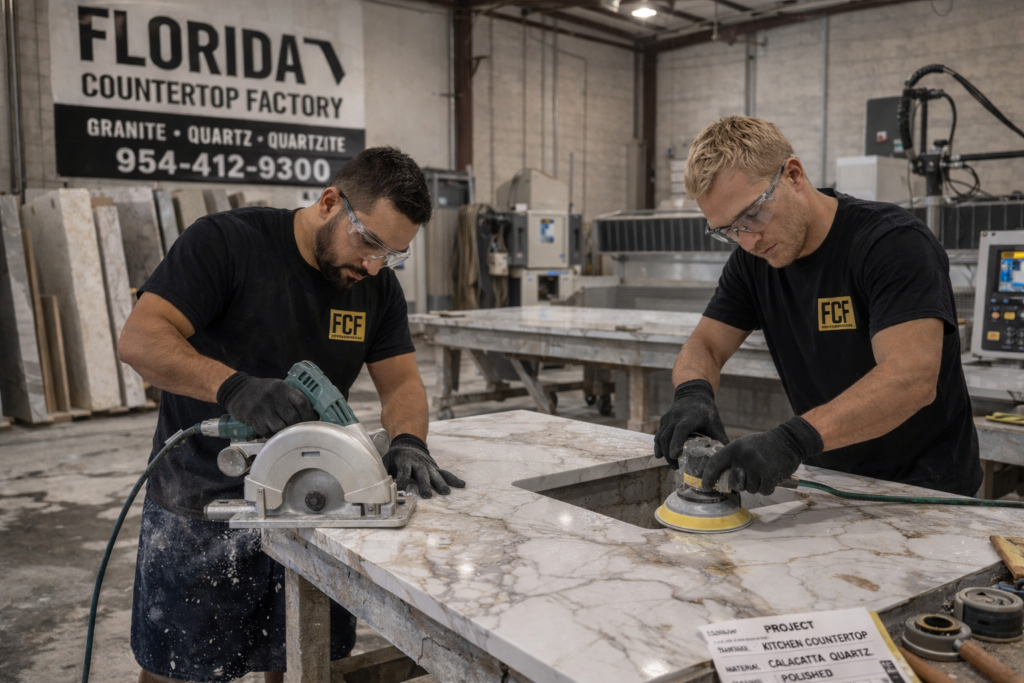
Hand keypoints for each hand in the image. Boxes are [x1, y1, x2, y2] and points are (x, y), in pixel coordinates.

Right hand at [216, 371, 318, 437]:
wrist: (238, 391)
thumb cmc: (263, 392)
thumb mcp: (278, 389)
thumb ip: (292, 399)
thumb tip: (312, 415)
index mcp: (282, 388)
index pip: (301, 402)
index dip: (309, 415)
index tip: (313, 423)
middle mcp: (272, 396)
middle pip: (292, 417)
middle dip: (297, 426)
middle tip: (298, 429)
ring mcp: (261, 408)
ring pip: (280, 427)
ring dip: (283, 431)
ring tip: (283, 429)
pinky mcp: (252, 419)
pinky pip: (267, 432)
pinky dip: (271, 434)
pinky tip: (270, 429)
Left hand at [383, 434, 465, 498]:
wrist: (408, 443)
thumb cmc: (396, 455)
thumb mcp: (386, 461)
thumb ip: (384, 472)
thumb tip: (378, 486)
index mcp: (404, 461)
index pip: (403, 472)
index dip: (402, 480)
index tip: (400, 490)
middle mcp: (418, 463)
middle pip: (422, 474)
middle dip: (424, 485)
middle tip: (427, 495)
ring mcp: (428, 465)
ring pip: (435, 474)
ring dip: (440, 484)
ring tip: (445, 493)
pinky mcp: (434, 467)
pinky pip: (445, 473)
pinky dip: (453, 479)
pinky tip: (461, 485)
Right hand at [654, 379, 729, 469]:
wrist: (694, 394)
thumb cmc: (707, 412)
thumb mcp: (716, 424)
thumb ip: (721, 441)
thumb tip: (727, 459)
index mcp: (691, 417)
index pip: (680, 430)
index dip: (676, 442)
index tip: (675, 455)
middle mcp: (676, 416)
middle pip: (667, 436)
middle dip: (669, 454)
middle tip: (676, 467)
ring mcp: (668, 418)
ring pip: (661, 437)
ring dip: (664, 452)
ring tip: (672, 464)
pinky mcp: (663, 420)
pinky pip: (658, 434)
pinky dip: (659, 446)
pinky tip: (660, 455)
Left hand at [701, 417, 822, 494]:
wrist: (789, 440)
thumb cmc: (764, 445)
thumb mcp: (744, 445)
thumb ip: (732, 459)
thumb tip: (719, 476)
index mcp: (735, 448)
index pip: (715, 463)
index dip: (708, 477)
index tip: (705, 486)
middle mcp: (744, 457)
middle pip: (735, 484)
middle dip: (741, 485)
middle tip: (750, 476)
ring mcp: (757, 466)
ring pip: (751, 489)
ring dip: (757, 485)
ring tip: (764, 472)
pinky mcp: (770, 474)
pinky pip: (764, 491)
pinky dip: (768, 488)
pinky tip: (772, 477)